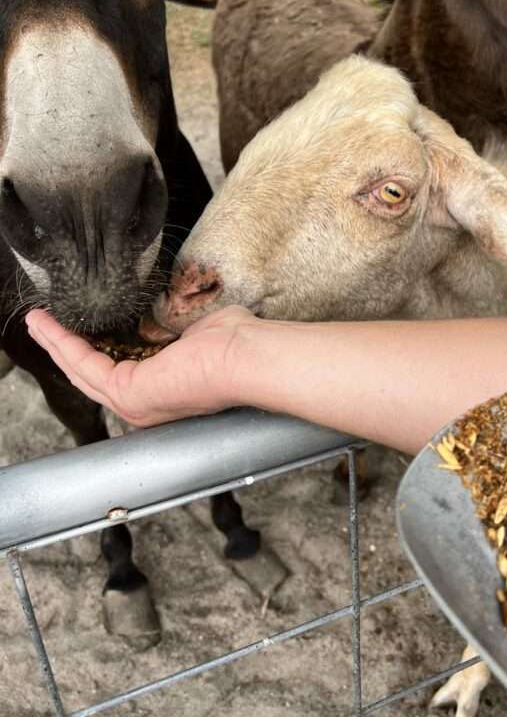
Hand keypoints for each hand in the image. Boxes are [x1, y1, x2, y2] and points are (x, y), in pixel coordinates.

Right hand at [25, 306, 257, 427]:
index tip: (77, 327)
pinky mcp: (127, 393)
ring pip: (83, 370)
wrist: (247, 357)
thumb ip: (178, 332)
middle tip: (44, 325)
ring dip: (57, 343)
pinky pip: (85, 365)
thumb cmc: (238, 343)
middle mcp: (146, 403)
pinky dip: (62, 343)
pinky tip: (48, 325)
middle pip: (92, 373)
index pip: (118, 370)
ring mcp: (136, 402)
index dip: (93, 348)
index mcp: (164, 389)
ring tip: (38, 322)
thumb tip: (172, 324)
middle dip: (65, 347)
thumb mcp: (200, 331)